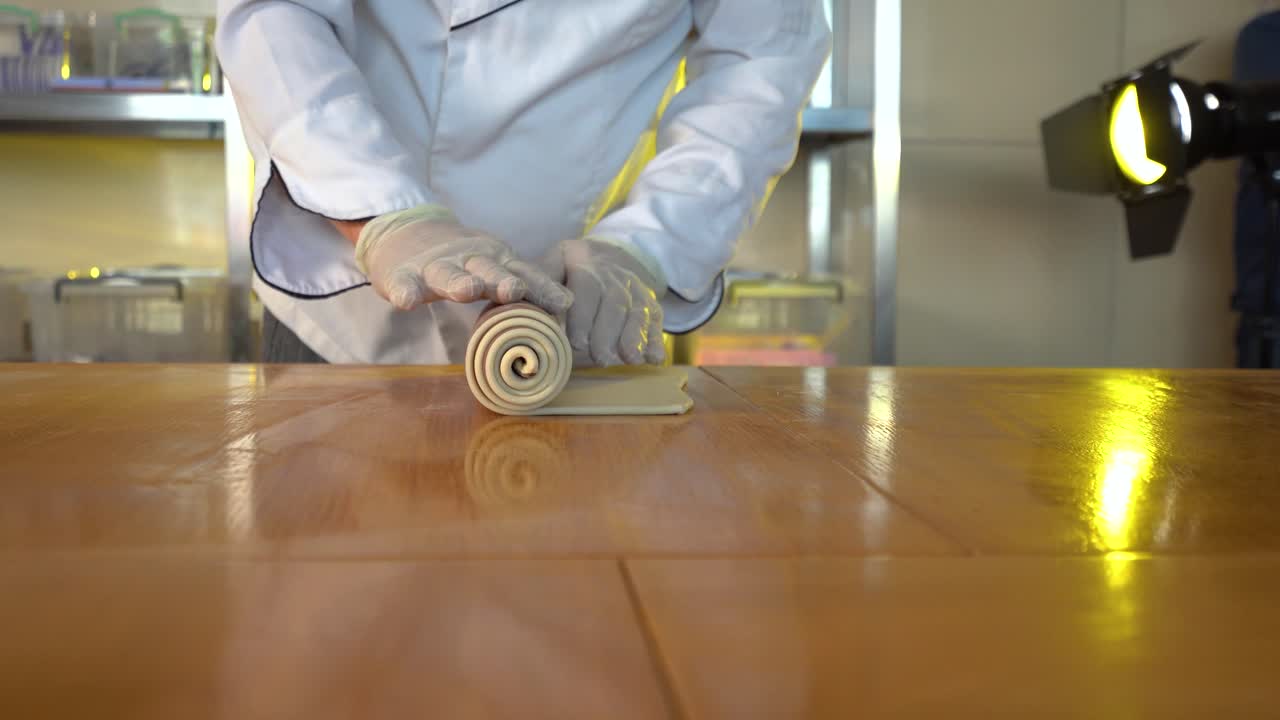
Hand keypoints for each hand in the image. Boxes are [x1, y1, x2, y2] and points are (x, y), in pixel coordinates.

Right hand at [355, 205, 572, 313]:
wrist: (402, 232)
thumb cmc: (460, 260)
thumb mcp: (492, 267)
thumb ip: (522, 283)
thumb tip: (570, 306)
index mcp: (493, 262)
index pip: (523, 274)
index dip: (542, 287)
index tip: (563, 302)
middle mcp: (467, 261)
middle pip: (487, 271)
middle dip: (502, 281)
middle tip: (515, 289)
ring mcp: (433, 267)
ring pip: (447, 275)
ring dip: (457, 282)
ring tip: (465, 290)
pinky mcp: (401, 275)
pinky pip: (403, 284)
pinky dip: (405, 292)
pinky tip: (406, 301)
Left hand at [547, 238, 665, 367]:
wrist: (606, 254)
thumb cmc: (568, 267)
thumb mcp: (552, 262)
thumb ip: (539, 281)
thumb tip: (520, 298)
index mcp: (586, 265)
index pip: (587, 289)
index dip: (584, 316)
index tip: (577, 342)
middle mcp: (614, 276)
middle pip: (615, 303)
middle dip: (608, 333)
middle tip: (601, 359)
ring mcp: (635, 289)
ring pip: (637, 311)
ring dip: (635, 337)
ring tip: (630, 359)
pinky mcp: (649, 304)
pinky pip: (655, 320)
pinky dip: (657, 340)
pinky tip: (656, 359)